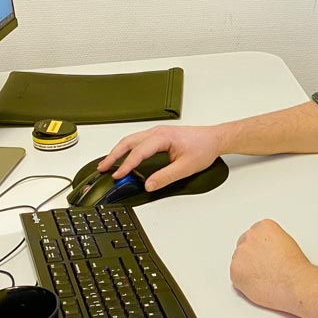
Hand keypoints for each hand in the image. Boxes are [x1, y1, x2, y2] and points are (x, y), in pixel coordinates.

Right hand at [98, 124, 223, 190]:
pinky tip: (123, 158)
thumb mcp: (186, 167)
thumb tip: (149, 185)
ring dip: (118, 151)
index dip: (126, 165)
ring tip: (108, 164)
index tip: (117, 175)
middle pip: (129, 142)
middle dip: (114, 155)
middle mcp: (157, 132)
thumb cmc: (204, 148)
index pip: (139, 152)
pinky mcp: (159, 136)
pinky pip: (137, 141)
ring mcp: (157, 133)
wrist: (215, 138)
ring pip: (131, 140)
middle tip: (103, 168)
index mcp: (163, 137)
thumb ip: (166, 177)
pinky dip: (127, 149)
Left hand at [230, 219, 311, 310]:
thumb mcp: (287, 243)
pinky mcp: (235, 270)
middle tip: (263, 268)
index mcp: (263, 227)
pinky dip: (243, 281)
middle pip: (244, 246)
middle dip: (251, 256)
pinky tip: (258, 283)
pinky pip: (235, 276)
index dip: (259, 247)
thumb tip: (265, 251)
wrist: (294, 283)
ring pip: (238, 261)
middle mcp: (249, 236)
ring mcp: (240, 253)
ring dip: (247, 268)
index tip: (264, 255)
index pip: (254, 234)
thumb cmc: (295, 268)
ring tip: (264, 277)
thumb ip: (270, 242)